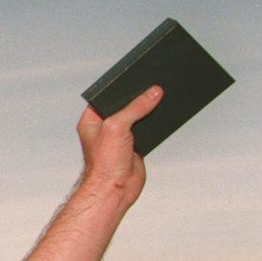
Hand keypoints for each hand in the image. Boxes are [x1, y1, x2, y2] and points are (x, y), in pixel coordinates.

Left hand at [75, 85, 162, 207]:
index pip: (107, 95)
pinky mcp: (135, 145)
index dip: (122, 84)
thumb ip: (135, 108)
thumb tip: (153, 92)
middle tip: (157, 77)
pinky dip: (158, 119)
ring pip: (139, 115)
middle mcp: (105, 126)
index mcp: (92, 119)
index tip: (138, 70)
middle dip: (140, 93)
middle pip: (125, 104)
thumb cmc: (104, 162)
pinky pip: (149, 127)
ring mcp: (120, 136)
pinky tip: (170, 110)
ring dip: (151, 106)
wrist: (114, 190)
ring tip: (167, 89)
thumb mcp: (116, 127)